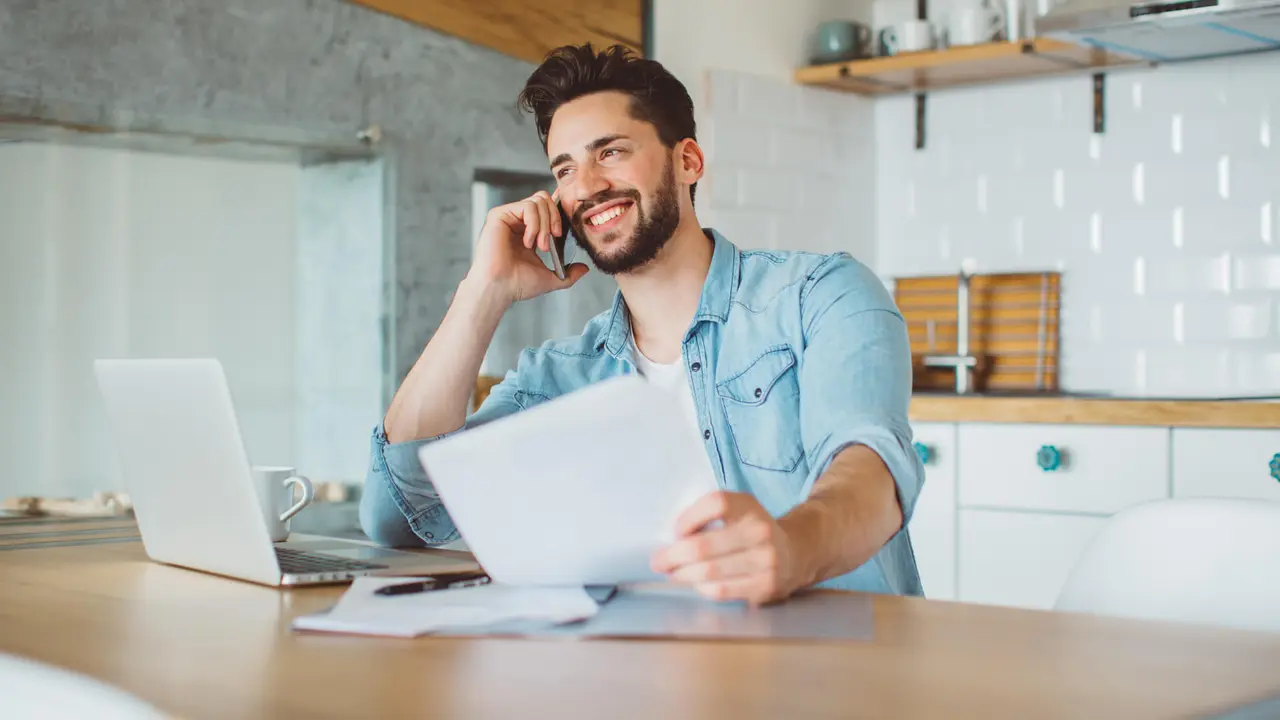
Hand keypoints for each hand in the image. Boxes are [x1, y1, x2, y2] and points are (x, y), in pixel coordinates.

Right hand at [467, 189, 589, 304]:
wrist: (500, 289)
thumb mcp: (550, 278)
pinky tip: (529, 242)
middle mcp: (517, 221)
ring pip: (538, 202)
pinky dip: (534, 224)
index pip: (545, 208)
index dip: (558, 207)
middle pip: (544, 199)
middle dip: (555, 218)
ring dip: (544, 225)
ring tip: (541, 246)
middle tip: (554, 238)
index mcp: (528, 231)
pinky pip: (527, 206)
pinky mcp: (499, 215)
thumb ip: (569, 273)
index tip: (569, 215)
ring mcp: (508, 217)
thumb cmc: (518, 285)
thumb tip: (584, 268)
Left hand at [650, 491, 801, 605]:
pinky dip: (702, 588)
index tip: (675, 531)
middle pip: (704, 546)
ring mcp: (765, 560)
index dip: (689, 517)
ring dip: (684, 575)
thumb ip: (709, 516)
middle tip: (658, 561)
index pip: (715, 504)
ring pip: (710, 572)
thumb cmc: (752, 531)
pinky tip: (696, 584)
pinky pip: (722, 590)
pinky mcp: (766, 585)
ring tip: (674, 573)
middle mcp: (760, 531)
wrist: (796, 552)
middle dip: (673, 556)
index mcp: (748, 506)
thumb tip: (671, 538)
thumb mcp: (737, 511)